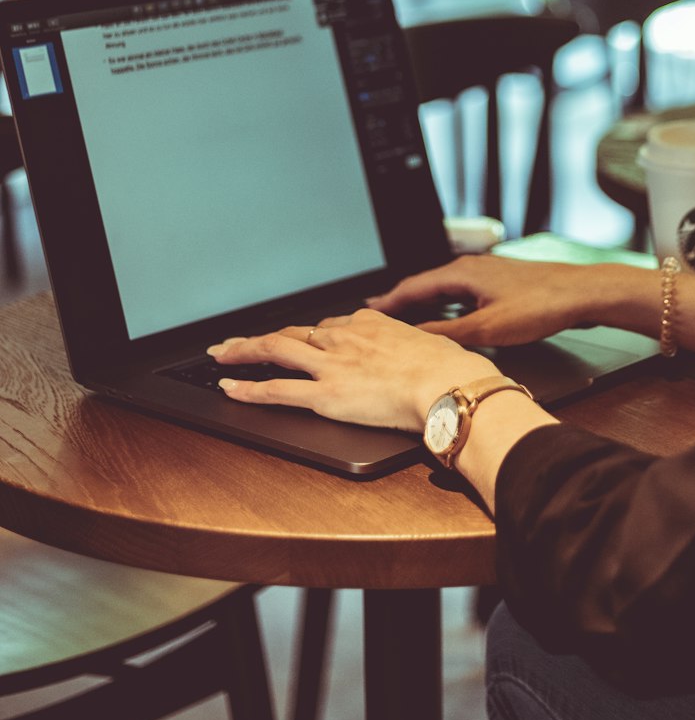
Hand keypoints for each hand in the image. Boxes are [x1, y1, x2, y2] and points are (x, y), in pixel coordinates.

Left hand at [207, 309, 499, 431]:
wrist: (447, 383)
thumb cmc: (448, 368)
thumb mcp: (428, 345)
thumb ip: (412, 349)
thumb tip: (420, 357)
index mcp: (370, 325)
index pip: (328, 328)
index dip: (307, 336)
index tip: (297, 341)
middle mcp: (344, 338)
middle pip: (292, 333)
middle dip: (261, 338)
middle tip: (236, 341)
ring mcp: (331, 365)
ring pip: (275, 351)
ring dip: (243, 352)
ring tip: (221, 355)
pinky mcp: (325, 394)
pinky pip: (278, 390)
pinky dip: (249, 389)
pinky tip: (230, 389)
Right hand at [366, 254, 626, 346]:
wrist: (582, 294)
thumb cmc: (541, 306)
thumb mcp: (488, 328)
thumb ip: (449, 333)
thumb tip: (416, 339)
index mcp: (463, 272)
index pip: (413, 286)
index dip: (388, 301)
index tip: (366, 311)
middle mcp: (471, 268)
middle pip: (426, 285)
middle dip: (401, 301)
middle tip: (378, 315)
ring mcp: (487, 274)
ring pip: (445, 289)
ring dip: (424, 304)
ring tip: (405, 318)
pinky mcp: (501, 284)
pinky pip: (462, 294)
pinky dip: (446, 306)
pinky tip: (449, 319)